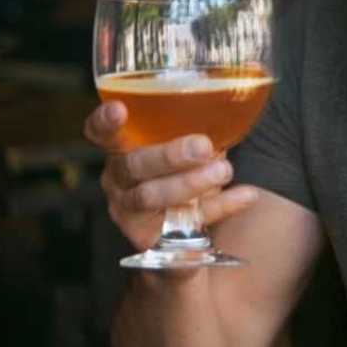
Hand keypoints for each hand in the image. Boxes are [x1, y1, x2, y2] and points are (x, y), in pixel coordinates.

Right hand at [84, 101, 258, 251]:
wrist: (182, 239)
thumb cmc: (182, 178)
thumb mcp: (184, 154)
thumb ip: (197, 133)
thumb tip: (231, 107)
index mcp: (121, 152)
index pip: (100, 134)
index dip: (104, 122)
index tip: (119, 109)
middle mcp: (118, 181)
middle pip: (134, 165)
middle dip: (169, 155)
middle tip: (203, 146)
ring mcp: (130, 212)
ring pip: (152, 197)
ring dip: (191, 182)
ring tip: (224, 170)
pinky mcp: (151, 239)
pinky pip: (185, 223)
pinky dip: (221, 206)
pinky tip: (246, 194)